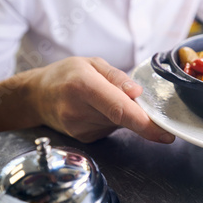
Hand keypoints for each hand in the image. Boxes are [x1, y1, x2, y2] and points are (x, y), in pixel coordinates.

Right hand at [26, 57, 174, 143]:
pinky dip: (113, 120)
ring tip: (105, 99)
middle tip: (140, 103)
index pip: (119, 110)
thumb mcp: (91, 63)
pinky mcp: (84, 139)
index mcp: (83, 86)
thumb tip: (138, 92)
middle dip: (139, 113)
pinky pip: (110, 129)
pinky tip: (98, 109)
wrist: (36, 96)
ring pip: (118, 124)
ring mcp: (79, 129)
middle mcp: (79, 111)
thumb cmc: (65, 75)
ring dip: (123, 114)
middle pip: (122, 119)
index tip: (165, 133)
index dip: (144, 123)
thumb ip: (117, 77)